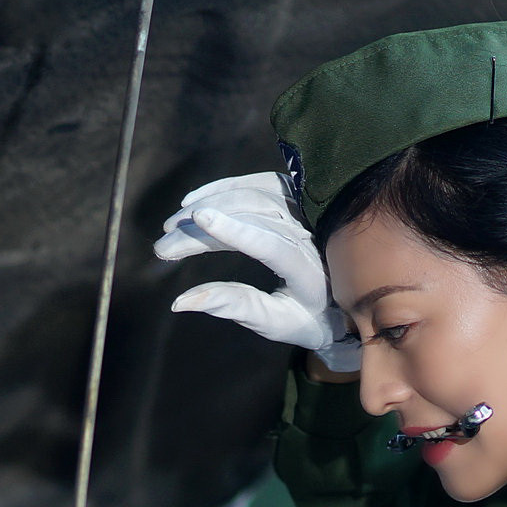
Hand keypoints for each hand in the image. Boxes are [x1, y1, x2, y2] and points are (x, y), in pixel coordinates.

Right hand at [154, 172, 360, 372]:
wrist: (343, 300)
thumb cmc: (307, 319)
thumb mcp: (272, 323)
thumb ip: (232, 307)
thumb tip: (179, 302)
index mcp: (310, 270)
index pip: (271, 244)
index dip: (235, 230)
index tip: (199, 219)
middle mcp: (312, 234)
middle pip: (252, 217)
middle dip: (202, 229)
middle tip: (163, 247)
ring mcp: (307, 211)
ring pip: (253, 194)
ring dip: (208, 204)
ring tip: (173, 225)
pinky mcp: (299, 197)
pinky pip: (260, 183)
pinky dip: (224, 188)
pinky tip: (195, 200)